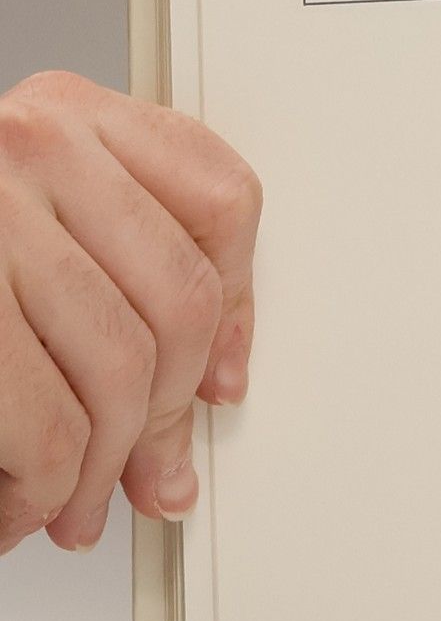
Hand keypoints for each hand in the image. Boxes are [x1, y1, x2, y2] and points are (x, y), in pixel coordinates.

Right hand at [0, 71, 261, 555]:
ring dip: (98, 468)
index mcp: (68, 116)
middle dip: (166, 416)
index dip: (239, 310)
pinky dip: (41, 487)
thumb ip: (112, 259)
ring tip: (70, 503)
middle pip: (180, 301)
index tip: (221, 381)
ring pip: (117, 369)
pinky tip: (23, 504)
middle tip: (148, 475)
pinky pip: (43, 422)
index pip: (221, 201)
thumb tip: (205, 381)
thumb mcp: (23, 218)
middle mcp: (31, 147)